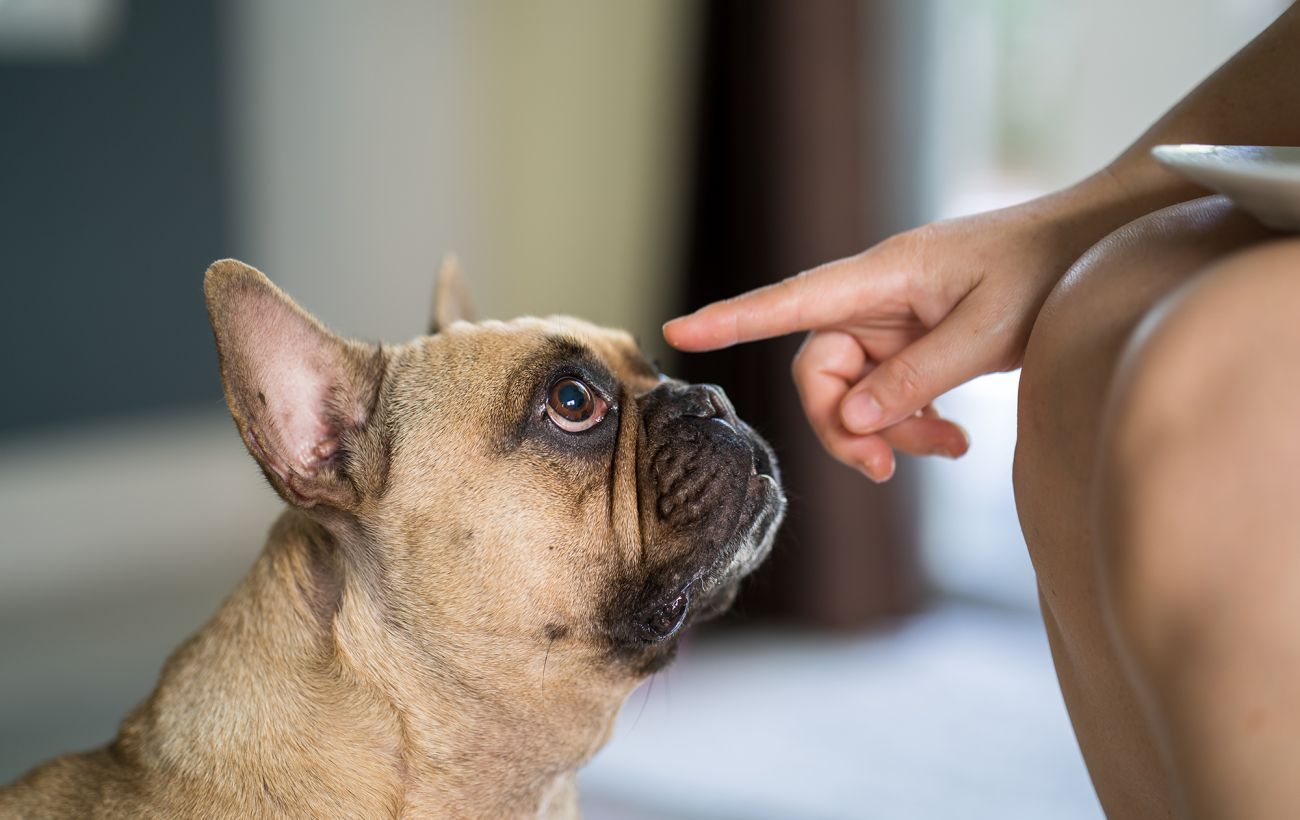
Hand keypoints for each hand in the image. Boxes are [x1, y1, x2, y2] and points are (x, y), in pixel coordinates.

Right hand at [664, 183, 1123, 480]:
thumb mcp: (988, 330)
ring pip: (855, 390)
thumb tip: (851, 418)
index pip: (788, 301)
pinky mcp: (915, 339)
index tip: (678, 330)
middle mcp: (874, 297)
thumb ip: (917, 378)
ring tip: (948, 450)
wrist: (1093, 247)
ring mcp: (893, 320)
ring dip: (888, 431)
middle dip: (842, 425)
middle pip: (818, 369)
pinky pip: (889, 390)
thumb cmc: (1046, 270)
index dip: (730, 319)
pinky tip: (953, 440)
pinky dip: (911, 421)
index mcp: (882, 276)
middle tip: (881, 470)